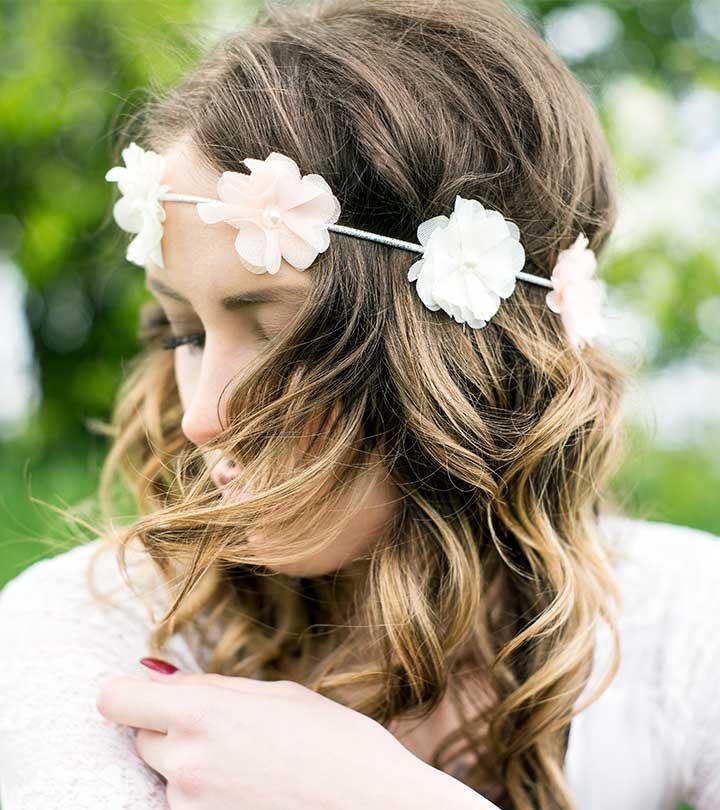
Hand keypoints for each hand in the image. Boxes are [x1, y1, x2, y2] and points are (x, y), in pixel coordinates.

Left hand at [95, 666, 439, 809]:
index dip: (126, 694)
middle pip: (142, 737)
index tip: (143, 693)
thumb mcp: (278, 695)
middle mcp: (185, 763)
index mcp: (203, 712)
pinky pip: (187, 806)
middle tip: (228, 730)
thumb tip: (154, 674)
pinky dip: (208, 797)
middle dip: (172, 729)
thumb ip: (211, 685)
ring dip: (193, 767)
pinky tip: (254, 791)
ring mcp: (190, 808)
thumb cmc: (336, 742)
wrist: (377, 808)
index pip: (115, 701)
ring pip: (168, 775)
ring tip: (253, 766)